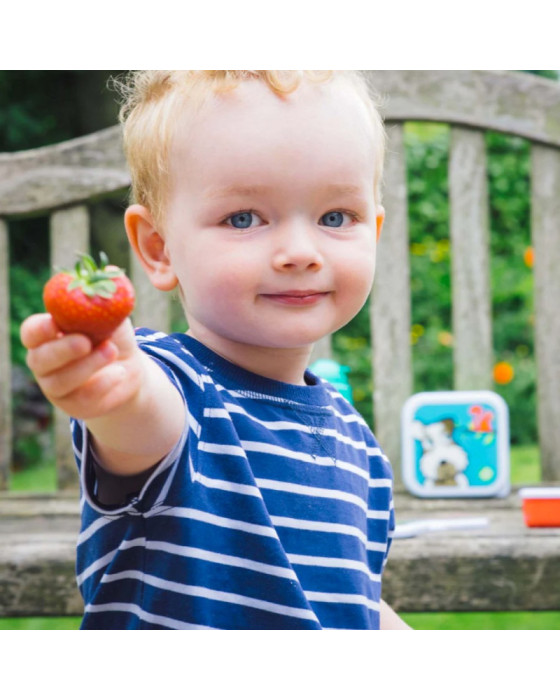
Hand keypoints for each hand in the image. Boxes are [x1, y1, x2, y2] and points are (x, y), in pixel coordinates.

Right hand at [20, 313, 144, 420]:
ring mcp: (56, 387)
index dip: (39, 329)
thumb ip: (103, 304)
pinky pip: (81, 398)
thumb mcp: (110, 317)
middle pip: (40, 359)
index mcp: (47, 336)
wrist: (130, 368)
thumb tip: (105, 286)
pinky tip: (119, 373)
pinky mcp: (74, 405)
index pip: (31, 332)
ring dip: (88, 366)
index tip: (54, 324)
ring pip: (60, 381)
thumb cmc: (112, 337)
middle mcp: (44, 362)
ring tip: (111, 351)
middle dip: (63, 349)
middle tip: (85, 341)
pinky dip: (102, 385)